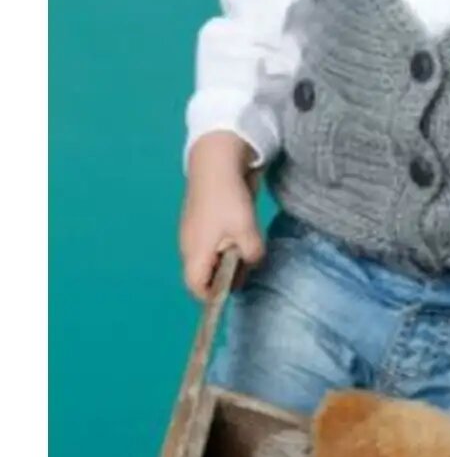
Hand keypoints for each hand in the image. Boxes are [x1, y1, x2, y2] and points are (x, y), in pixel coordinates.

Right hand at [179, 132, 265, 299]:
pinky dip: (226, 241)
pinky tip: (241, 227)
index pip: (197, 287)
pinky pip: (212, 240)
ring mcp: (193, 232)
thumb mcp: (247, 231)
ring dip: (228, 256)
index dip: (214, 294)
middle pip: (205, 273)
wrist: (216, 162)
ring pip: (210, 256)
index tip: (234, 286)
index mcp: (195, 253)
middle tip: (247, 261)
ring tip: (246, 242)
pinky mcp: (201, 219)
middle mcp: (189, 246)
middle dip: (226, 273)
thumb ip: (252, 255)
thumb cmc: (228, 200)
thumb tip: (252, 261)